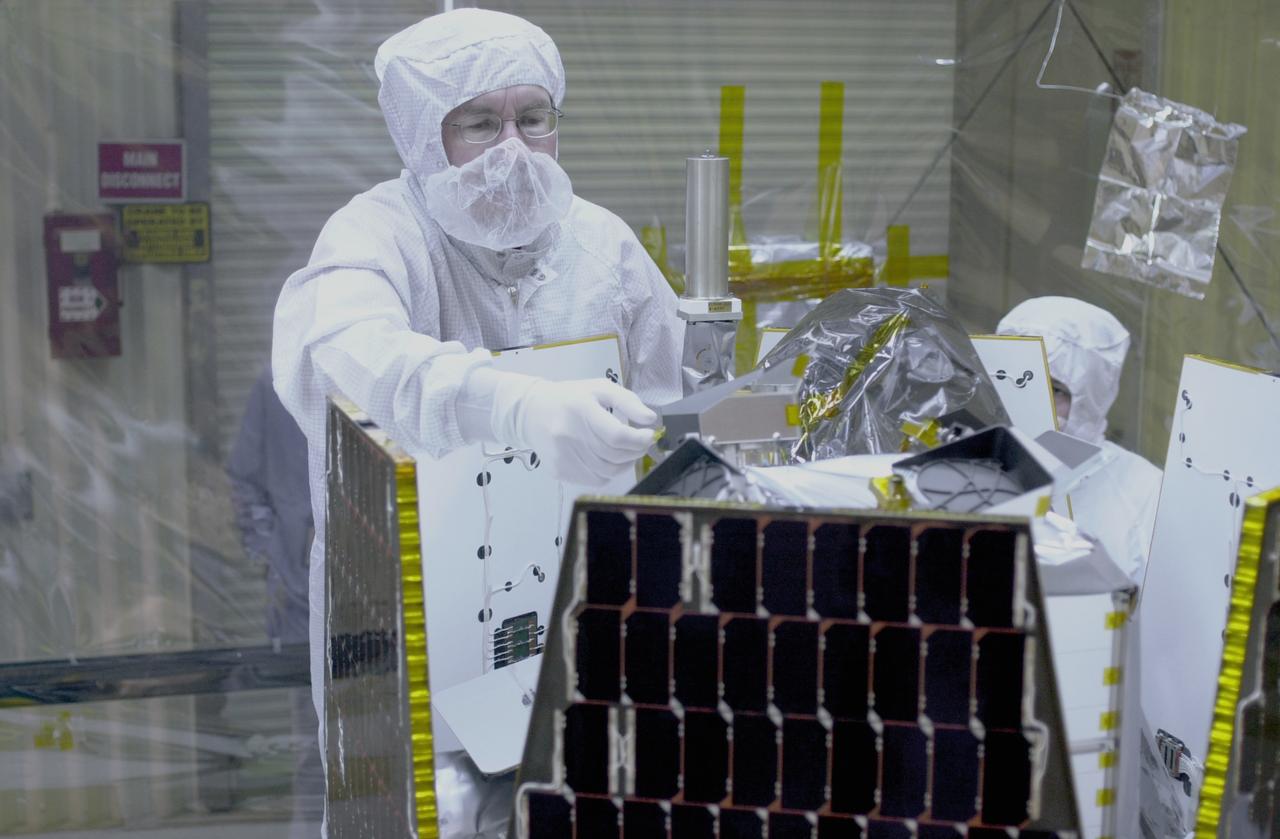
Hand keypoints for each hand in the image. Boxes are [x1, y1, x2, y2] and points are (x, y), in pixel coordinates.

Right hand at [506, 378, 656, 486]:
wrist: (531, 412)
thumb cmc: (570, 398)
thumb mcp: (599, 388)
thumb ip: (627, 401)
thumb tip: (650, 419)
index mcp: (581, 409)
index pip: (617, 435)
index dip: (639, 439)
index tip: (649, 436)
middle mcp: (569, 435)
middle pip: (615, 456)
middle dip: (636, 451)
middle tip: (641, 442)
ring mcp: (562, 456)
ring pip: (608, 472)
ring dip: (624, 463)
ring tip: (625, 450)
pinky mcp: (559, 471)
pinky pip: (595, 479)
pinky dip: (608, 471)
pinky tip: (605, 458)